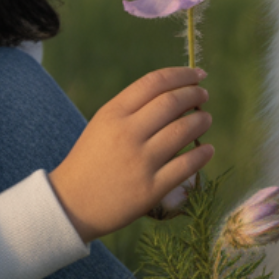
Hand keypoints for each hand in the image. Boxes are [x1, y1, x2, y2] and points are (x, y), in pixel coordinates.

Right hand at [49, 67, 212, 241]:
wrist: (71, 204)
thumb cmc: (90, 160)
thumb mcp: (103, 124)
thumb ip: (133, 108)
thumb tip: (176, 94)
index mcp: (113, 114)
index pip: (154, 83)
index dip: (181, 75)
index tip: (198, 74)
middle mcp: (127, 134)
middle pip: (171, 103)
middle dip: (194, 94)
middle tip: (203, 95)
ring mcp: (140, 162)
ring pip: (182, 131)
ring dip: (201, 121)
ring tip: (205, 119)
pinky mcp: (151, 189)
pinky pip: (186, 166)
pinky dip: (202, 154)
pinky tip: (207, 149)